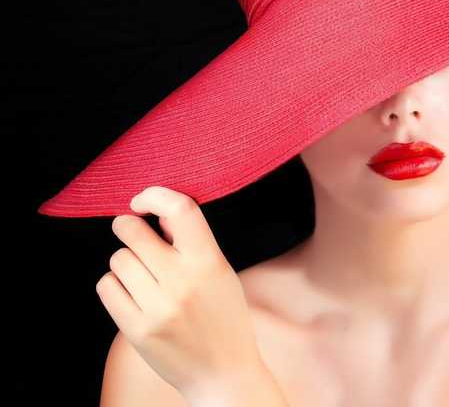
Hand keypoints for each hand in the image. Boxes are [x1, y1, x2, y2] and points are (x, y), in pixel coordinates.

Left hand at [96, 185, 263, 401]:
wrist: (223, 372)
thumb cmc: (223, 316)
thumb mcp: (221, 273)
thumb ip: (192, 242)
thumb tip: (157, 215)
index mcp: (209, 262)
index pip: (180, 209)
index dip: (154, 195)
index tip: (143, 202)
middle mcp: (182, 281)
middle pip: (132, 231)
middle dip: (128, 227)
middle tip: (133, 234)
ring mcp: (158, 307)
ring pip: (118, 259)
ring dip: (126, 262)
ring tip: (144, 277)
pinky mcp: (137, 329)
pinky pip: (106, 287)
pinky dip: (115, 285)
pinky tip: (133, 294)